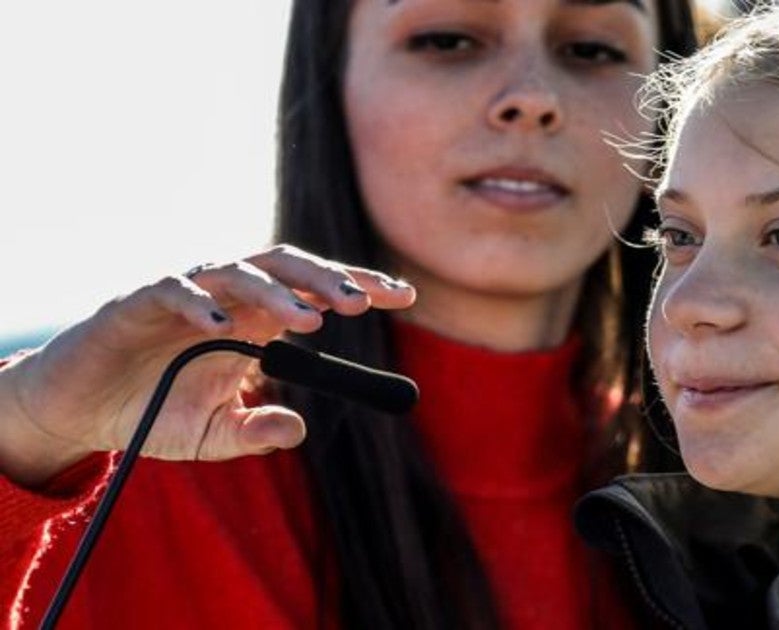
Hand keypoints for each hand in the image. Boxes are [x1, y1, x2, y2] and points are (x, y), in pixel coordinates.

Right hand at [0, 245, 414, 485]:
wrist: (81, 410)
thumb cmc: (152, 411)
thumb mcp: (210, 435)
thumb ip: (253, 431)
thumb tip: (297, 430)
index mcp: (257, 319)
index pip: (316, 291)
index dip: (360, 286)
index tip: (406, 296)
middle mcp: (229, 296)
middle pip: (287, 267)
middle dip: (327, 279)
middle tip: (362, 302)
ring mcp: (186, 293)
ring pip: (238, 270)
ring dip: (275, 291)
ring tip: (309, 321)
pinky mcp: (139, 301)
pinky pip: (172, 288)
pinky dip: (198, 301)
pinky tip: (220, 325)